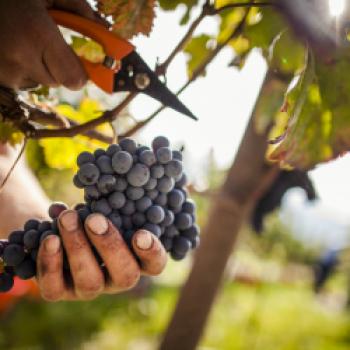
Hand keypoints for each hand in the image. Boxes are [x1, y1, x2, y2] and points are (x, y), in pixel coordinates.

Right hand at [0, 0, 100, 89]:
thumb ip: (79, 9)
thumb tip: (105, 30)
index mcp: (37, 33)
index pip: (74, 78)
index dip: (81, 73)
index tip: (84, 65)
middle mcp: (20, 57)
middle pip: (59, 81)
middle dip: (61, 67)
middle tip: (49, 45)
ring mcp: (5, 71)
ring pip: (41, 82)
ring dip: (42, 68)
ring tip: (26, 42)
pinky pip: (23, 82)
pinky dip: (24, 70)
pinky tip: (14, 49)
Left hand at [36, 210, 167, 300]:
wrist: (60, 229)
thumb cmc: (93, 216)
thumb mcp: (105, 208)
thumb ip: (108, 202)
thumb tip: (102, 183)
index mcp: (136, 259)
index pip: (155, 264)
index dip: (152, 252)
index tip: (141, 234)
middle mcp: (117, 279)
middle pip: (125, 275)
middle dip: (110, 246)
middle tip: (95, 219)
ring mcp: (88, 289)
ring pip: (89, 281)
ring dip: (78, 247)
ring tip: (67, 218)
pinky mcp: (59, 292)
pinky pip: (54, 287)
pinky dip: (51, 262)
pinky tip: (50, 238)